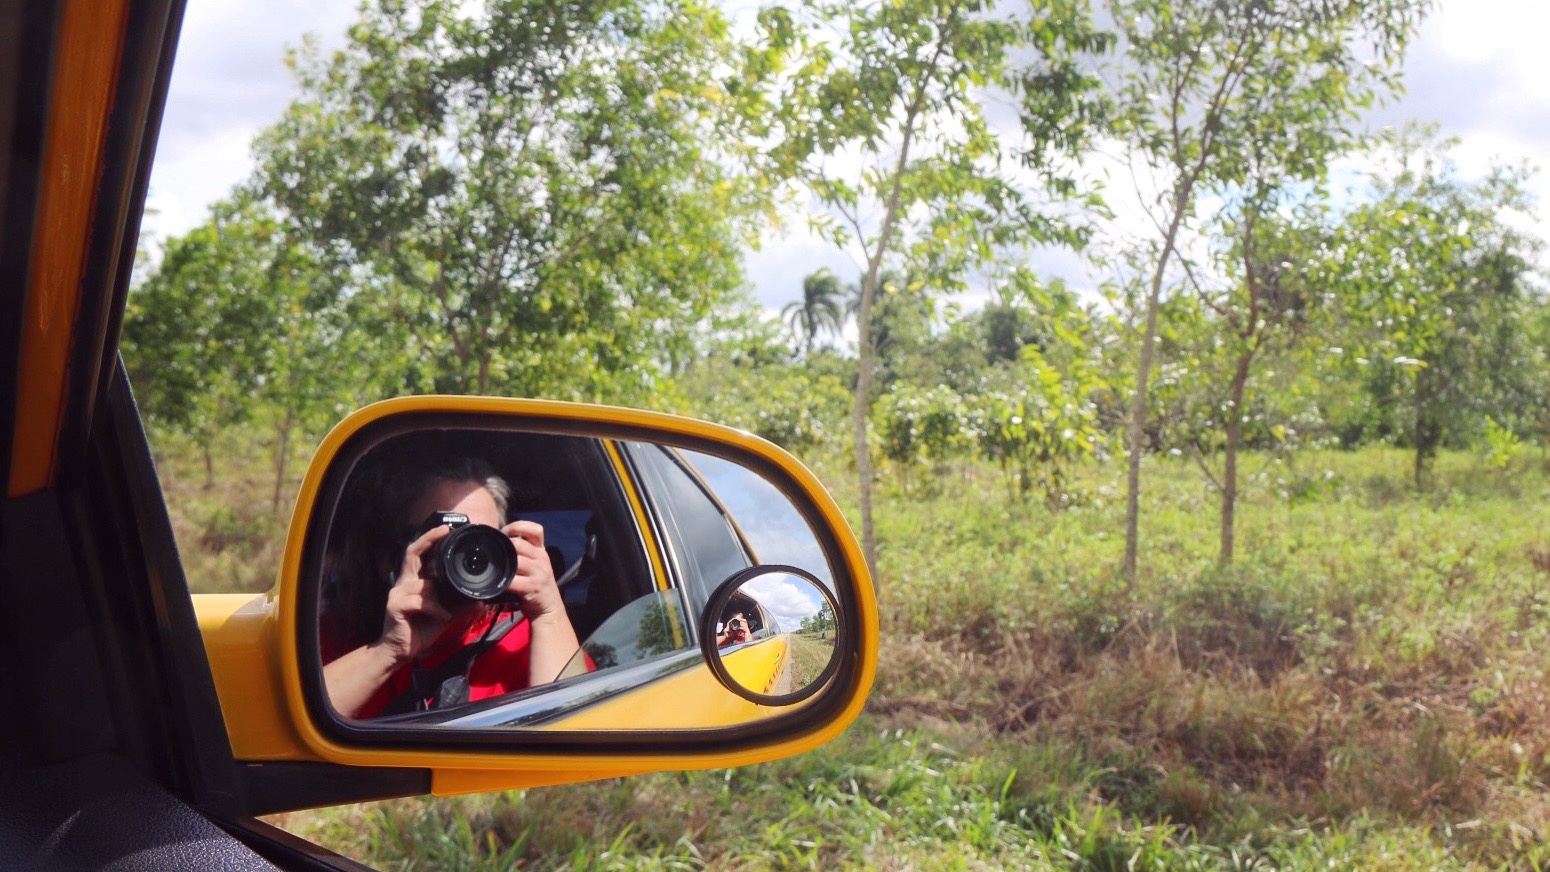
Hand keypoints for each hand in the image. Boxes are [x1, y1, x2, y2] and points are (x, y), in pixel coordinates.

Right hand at [376, 522, 456, 662]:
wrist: (398, 652)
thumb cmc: (419, 629)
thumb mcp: (443, 614)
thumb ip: (458, 604)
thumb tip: (479, 599)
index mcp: (413, 581)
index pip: (418, 553)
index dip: (429, 539)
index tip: (446, 528)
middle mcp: (402, 583)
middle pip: (412, 553)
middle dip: (428, 539)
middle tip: (445, 530)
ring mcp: (397, 594)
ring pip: (424, 584)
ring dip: (440, 599)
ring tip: (447, 612)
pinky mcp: (395, 606)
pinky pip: (421, 602)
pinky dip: (435, 610)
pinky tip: (442, 618)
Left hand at [503, 520, 579, 683]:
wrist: (549, 609)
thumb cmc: (537, 586)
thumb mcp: (536, 565)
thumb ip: (524, 553)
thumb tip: (501, 543)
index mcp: (541, 551)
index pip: (535, 529)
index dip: (518, 526)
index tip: (505, 532)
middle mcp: (542, 559)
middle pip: (519, 543)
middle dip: (504, 547)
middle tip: (494, 553)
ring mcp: (539, 573)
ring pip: (515, 560)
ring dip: (502, 564)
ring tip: (494, 568)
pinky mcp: (534, 587)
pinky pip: (514, 581)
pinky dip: (503, 582)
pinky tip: (498, 584)